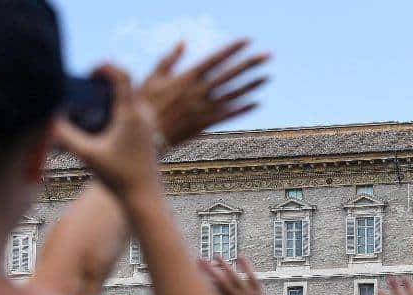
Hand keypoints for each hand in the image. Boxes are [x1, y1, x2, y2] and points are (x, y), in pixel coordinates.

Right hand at [55, 64, 159, 197]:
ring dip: (109, 95)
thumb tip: (45, 119)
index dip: (105, 66)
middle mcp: (144, 113)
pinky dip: (116, 106)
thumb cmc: (117, 176)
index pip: (122, 75)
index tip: (89, 73)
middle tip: (83, 91)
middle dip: (101, 83)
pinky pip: (133, 106)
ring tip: (89, 106)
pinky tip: (101, 120)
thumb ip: (64, 135)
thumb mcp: (87, 154)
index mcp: (131, 114)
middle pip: (123, 83)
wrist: (144, 194)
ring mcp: (149, 120)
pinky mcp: (148, 128)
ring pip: (128, 95)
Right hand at [140, 39, 268, 146]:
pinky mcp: (205, 124)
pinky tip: (257, 103)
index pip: (216, 59)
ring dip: (252, 85)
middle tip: (268, 55)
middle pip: (231, 75)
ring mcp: (204, 109)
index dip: (233, 49)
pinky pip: (229, 115)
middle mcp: (199, 92)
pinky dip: (243, 109)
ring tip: (268, 76)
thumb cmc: (143, 104)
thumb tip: (183, 42)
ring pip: (234, 95)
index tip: (248, 41)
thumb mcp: (153, 77)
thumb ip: (170, 59)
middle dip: (250, 64)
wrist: (143, 136)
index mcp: (187, 77)